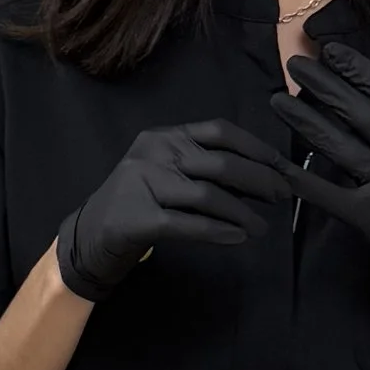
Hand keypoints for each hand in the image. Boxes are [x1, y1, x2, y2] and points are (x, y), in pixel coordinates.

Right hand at [54, 119, 294, 305]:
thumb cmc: (138, 202)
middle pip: (220, 163)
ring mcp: (145, 184)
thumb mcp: (165, 171)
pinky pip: (189, 224)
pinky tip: (237, 237)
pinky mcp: (140, 218)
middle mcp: (155, 153)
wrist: (89, 234)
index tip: (280, 166)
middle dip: (258, 180)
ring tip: (261, 227)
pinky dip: (218, 231)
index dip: (255, 148)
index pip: (220, 132)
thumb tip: (258, 176)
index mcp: (165, 136)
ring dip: (243, 212)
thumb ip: (201, 166)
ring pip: (208, 195)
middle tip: (280, 196)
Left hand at [271, 43, 369, 363]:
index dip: (358, 69)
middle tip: (293, 64)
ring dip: (305, 121)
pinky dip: (301, 179)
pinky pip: (329, 194)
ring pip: (340, 145)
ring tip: (276, 100)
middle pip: (360, 112)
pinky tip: (276, 164)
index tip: (330, 51)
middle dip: (324, 86)